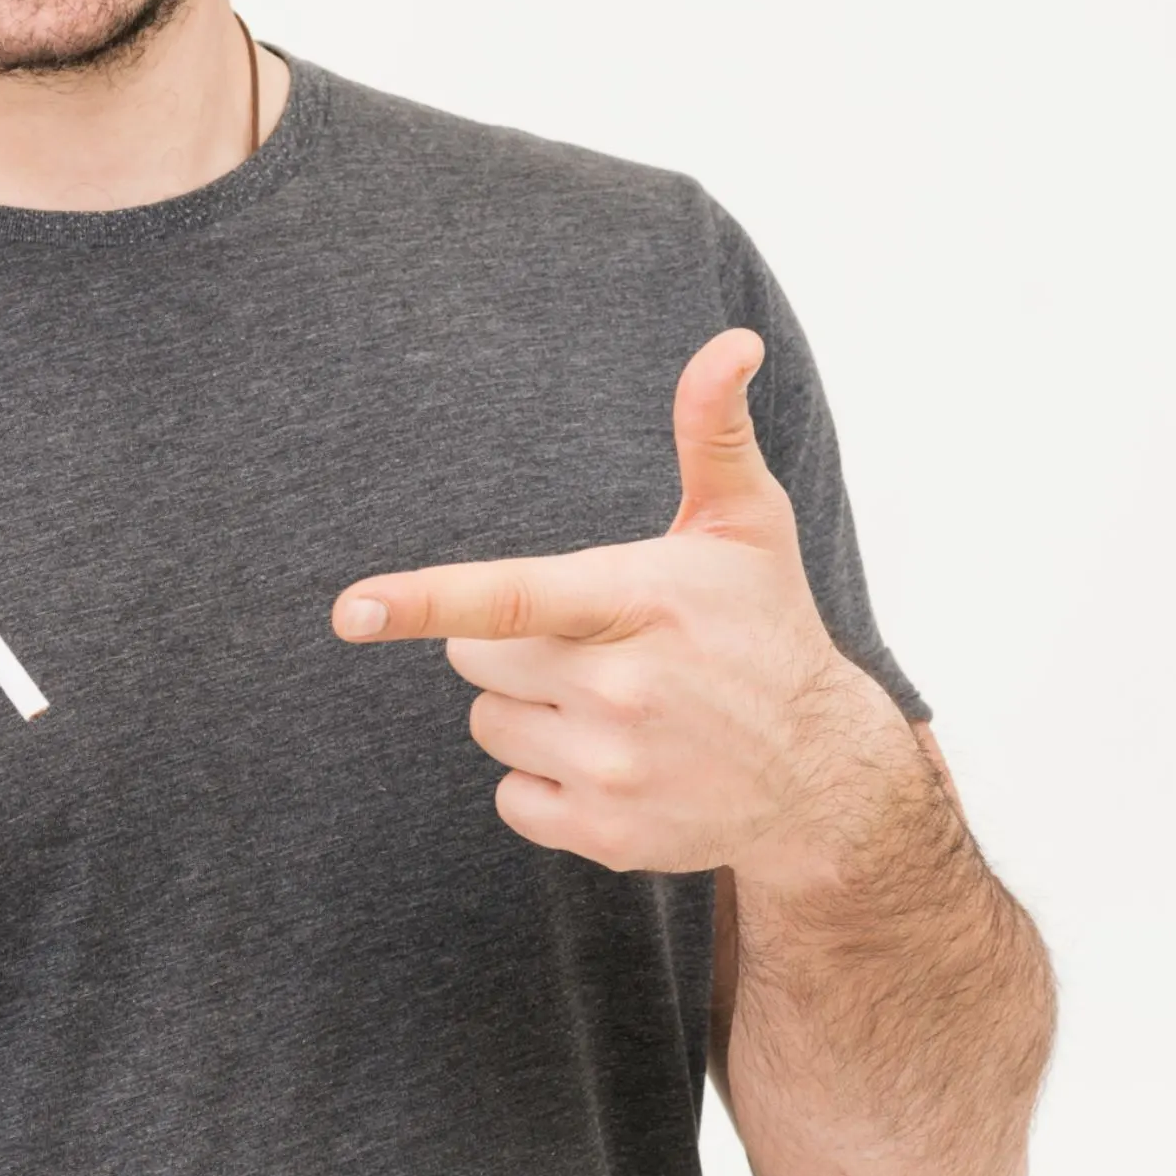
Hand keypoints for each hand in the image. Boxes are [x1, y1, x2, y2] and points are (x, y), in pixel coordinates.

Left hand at [329, 327, 910, 877]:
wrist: (825, 775)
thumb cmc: (765, 628)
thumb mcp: (747, 525)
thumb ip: (712, 432)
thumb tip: (731, 342)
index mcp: (642, 603)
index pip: (514, 597)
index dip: (425, 600)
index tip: (351, 608)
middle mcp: (625, 689)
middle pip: (477, 659)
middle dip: (513, 648)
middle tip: (595, 648)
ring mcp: (615, 769)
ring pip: (487, 725)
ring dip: (528, 712)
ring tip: (613, 707)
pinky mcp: (607, 834)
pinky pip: (510, 797)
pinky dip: (544, 782)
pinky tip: (613, 764)